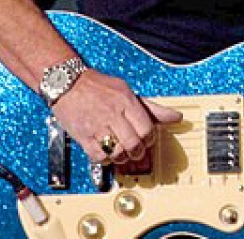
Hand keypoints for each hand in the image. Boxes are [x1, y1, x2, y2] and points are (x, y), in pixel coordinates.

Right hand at [50, 68, 181, 164]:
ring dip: (121, 157)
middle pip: (134, 144)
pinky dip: (104, 159)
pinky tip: (105, 152)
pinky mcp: (82, 135)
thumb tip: (176, 117)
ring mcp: (97, 125)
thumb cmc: (99, 87)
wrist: (67, 83)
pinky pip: (98, 156)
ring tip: (120, 151)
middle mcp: (113, 113)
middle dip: (137, 151)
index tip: (146, 140)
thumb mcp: (128, 92)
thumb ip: (151, 108)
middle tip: (135, 150)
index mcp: (127, 102)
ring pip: (117, 152)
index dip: (149, 140)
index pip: (147, 129)